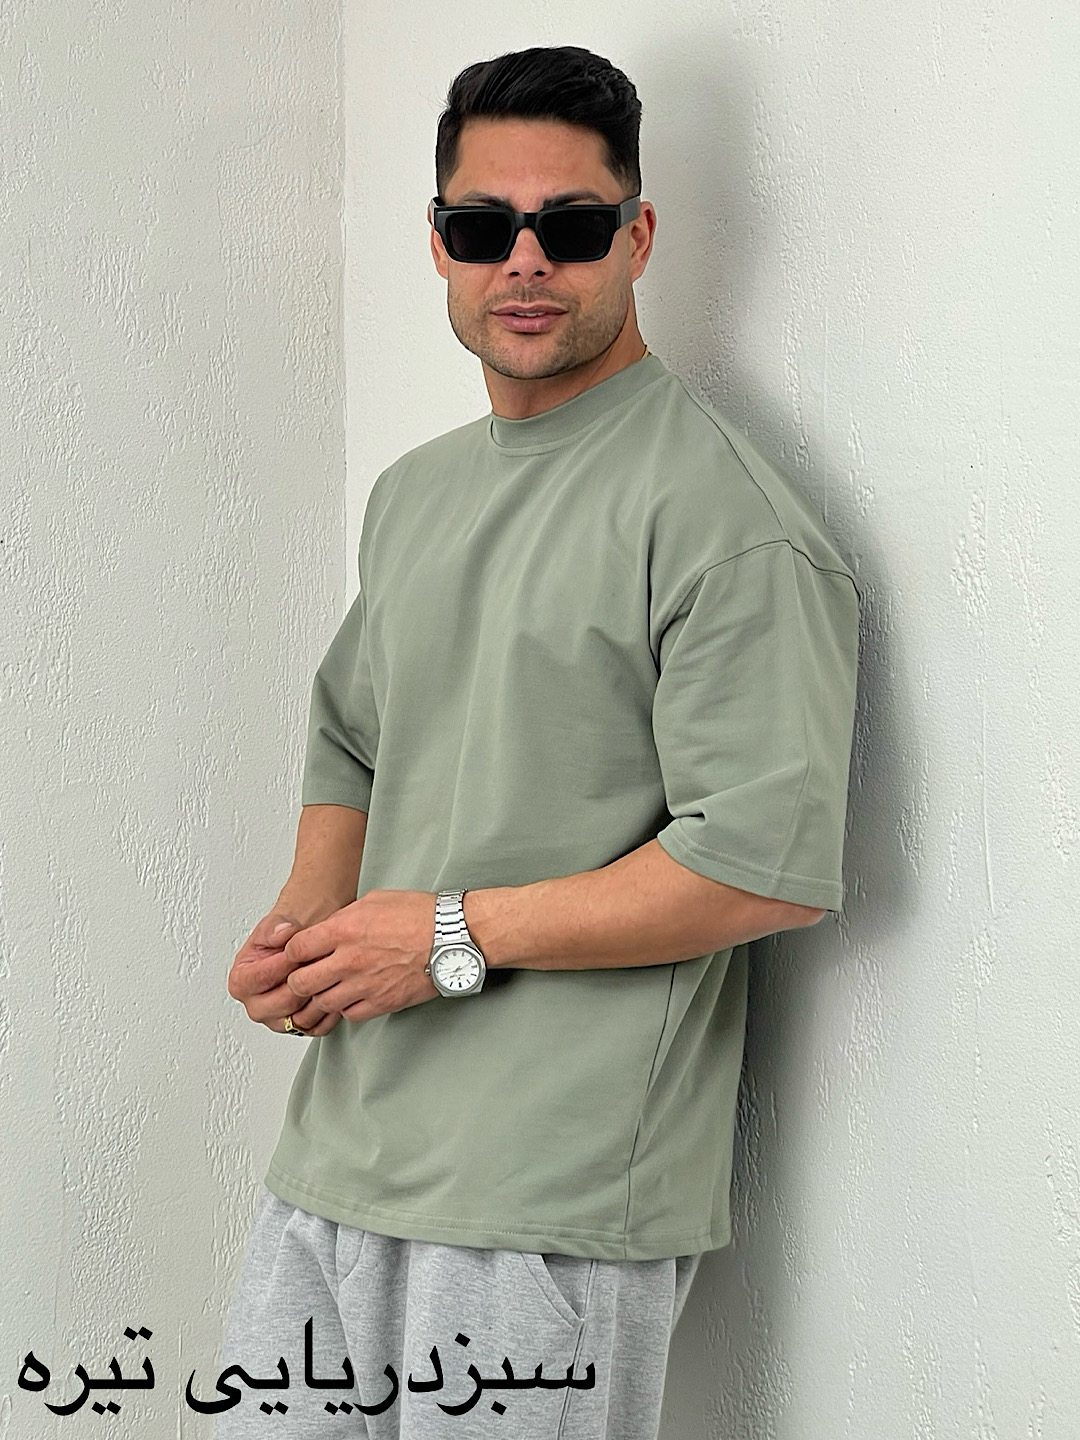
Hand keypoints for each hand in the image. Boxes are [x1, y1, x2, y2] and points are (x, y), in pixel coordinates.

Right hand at [227, 907, 343, 1037]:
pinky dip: (328, 1010)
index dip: (281, 964)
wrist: (303, 946)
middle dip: (303, 980)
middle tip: (318, 961)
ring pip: (300, 1017)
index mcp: (240, 982)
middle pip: (282, 1002)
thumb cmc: (286, 937)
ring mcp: (277, 1019)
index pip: (259, 978)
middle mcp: (256, 1005)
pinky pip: (316, 1026)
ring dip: (317, 995)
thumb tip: (283, 932)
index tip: (298, 950)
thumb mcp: (277, 923)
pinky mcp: (298, 1028)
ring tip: (328, 973)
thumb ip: (276, 926)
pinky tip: (335, 988)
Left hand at [281, 889, 440, 1023]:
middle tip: (305, 976)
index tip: (297, 955)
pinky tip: (352, 995)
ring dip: (321, 996)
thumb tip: (325, 931)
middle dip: (298, 980)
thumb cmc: (419, 915)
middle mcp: (349, 960)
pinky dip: (346, 1007)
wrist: (452, 937)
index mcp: (344, 930)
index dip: (291, 954)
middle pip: (301, 983)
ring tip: (329, 987)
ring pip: (322, 1002)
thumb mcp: (374, 900)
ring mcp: (364, 985)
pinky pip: (349, 1014)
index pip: (295, 950)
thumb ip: (343, 918)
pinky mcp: (381, 1003)